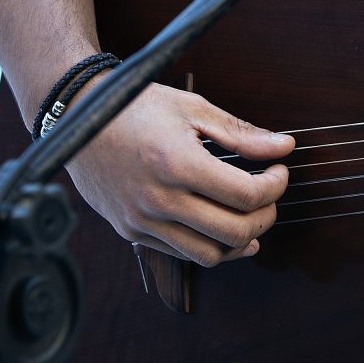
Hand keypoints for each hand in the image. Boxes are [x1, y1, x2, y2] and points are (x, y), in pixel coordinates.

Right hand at [62, 77, 294, 265]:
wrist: (77, 119)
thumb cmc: (137, 107)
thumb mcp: (193, 108)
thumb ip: (242, 133)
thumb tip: (285, 147)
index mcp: (177, 163)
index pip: (247, 195)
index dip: (276, 185)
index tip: (278, 169)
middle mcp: (158, 199)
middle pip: (235, 232)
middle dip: (266, 216)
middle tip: (269, 194)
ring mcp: (142, 221)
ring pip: (209, 255)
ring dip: (241, 240)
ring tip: (250, 215)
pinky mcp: (130, 232)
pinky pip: (181, 254)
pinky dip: (209, 245)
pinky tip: (220, 226)